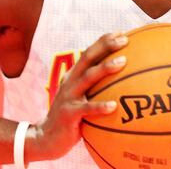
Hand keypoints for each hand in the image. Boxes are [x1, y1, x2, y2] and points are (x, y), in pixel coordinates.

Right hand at [29, 32, 127, 160]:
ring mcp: (68, 97)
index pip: (89, 53)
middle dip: (105, 46)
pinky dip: (99, 106)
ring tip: (123, 62)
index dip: (104, 41)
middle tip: (124, 40)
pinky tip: (114, 106)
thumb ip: (95, 87)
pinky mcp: (69, 114)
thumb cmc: (71, 117)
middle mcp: (70, 82)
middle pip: (88, 58)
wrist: (46, 138)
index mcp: (74, 76)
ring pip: (88, 78)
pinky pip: (86, 109)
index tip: (122, 33)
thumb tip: (122, 81)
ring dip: (105, 67)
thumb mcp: (80, 98)